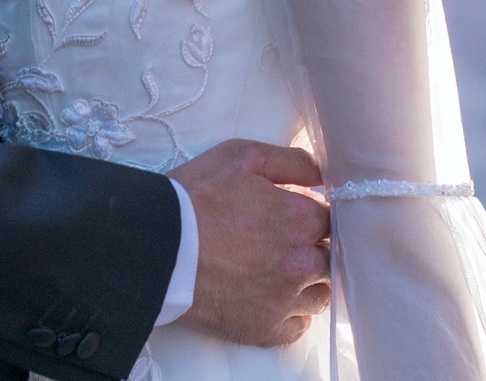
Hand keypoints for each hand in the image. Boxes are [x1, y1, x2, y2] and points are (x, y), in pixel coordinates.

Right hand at [168, 139, 330, 346]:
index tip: (289, 218)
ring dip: (306, 282)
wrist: (154, 246)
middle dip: (312, 249)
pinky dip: (290, 313)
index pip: (331, 220)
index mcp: (300, 218)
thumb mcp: (239, 156)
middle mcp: (303, 262)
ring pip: (320, 293)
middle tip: (278, 244)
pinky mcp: (266, 328)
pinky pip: (298, 325)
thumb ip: (290, 161)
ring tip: (273, 272)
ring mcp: (286, 299)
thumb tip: (323, 175)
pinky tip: (269, 298)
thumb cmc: (193, 196)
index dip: (310, 217)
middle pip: (330, 258)